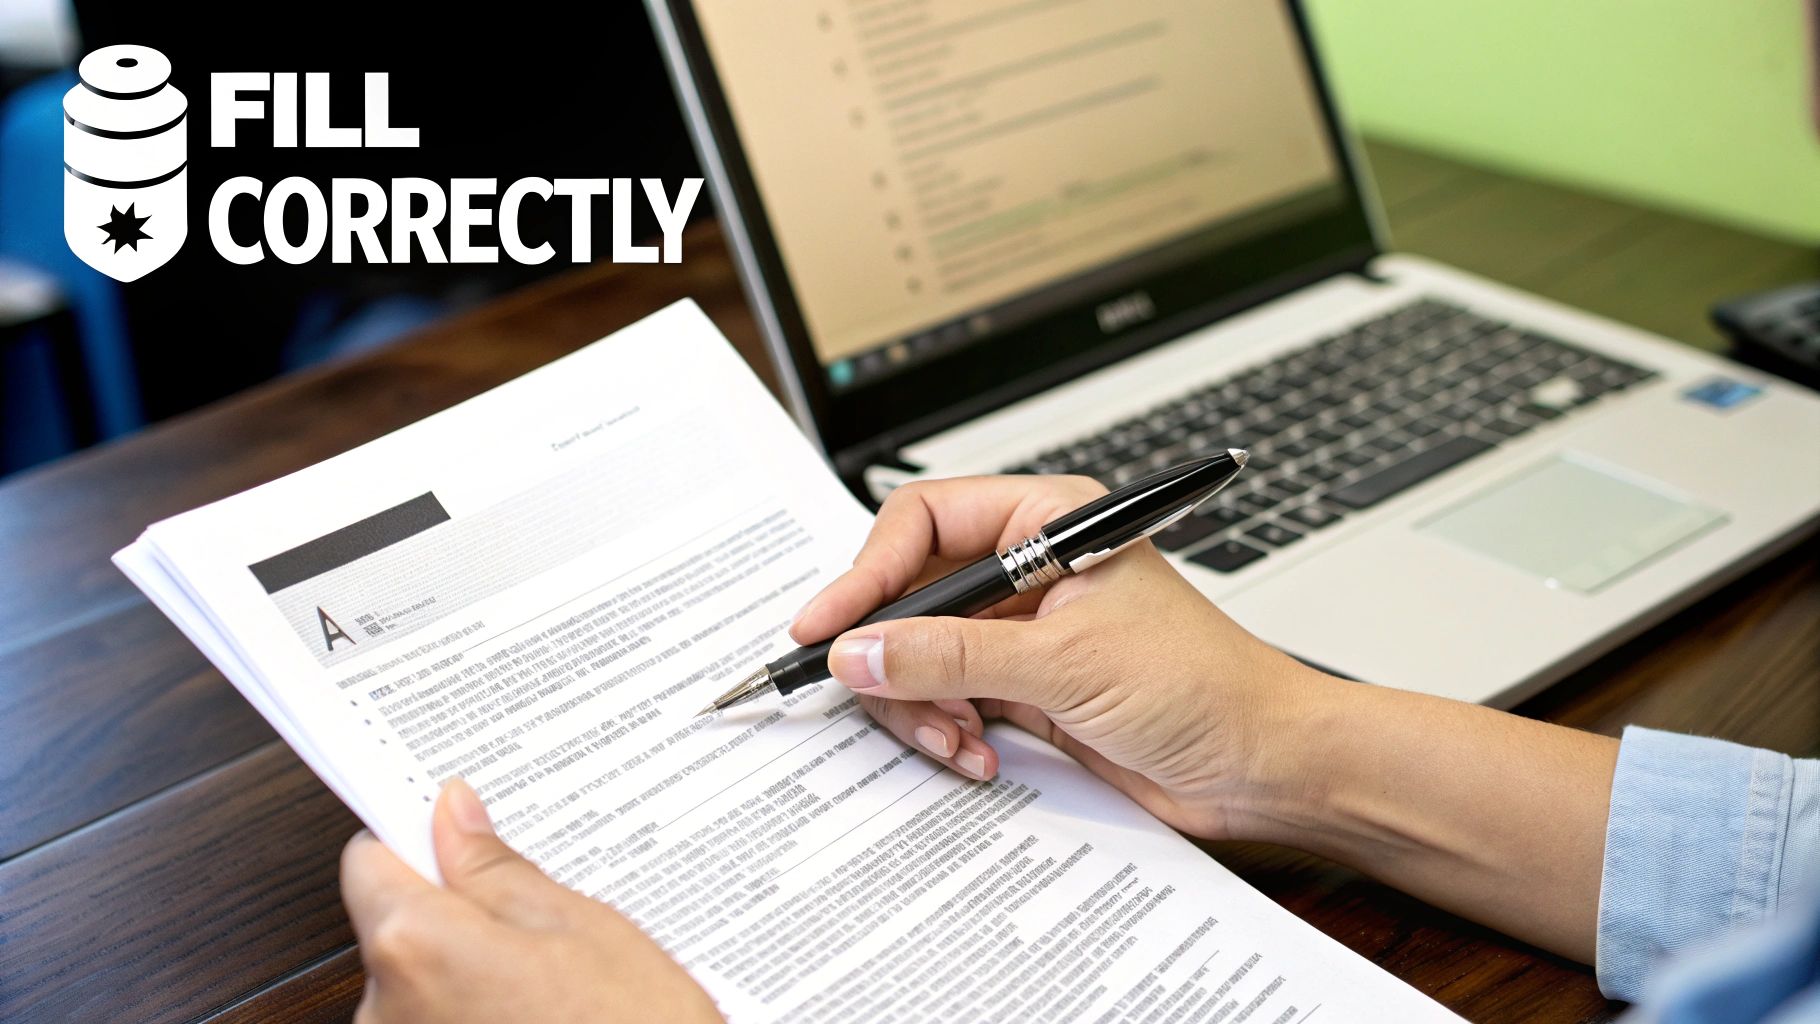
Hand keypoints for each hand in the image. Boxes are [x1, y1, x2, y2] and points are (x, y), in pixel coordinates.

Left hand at [340, 780, 721, 1023]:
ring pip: (422, 984)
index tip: (454, 834)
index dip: (417, 841)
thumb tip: (452, 814)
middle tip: (540, 925)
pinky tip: (540, 1021)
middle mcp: (383, 1012)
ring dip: (472, 975)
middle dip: (458, 915)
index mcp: (415, 947)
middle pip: (396, 928)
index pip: (369, 861)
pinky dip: (478, 1017)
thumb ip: (497, 869)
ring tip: (553, 991)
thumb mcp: (577, 925)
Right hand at [789, 474, 1332, 840]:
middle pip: (910, 593)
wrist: (1263, 765)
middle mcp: (1030, 568)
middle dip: (893, 653)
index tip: (826, 626)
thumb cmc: (1206, 686)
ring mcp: (1024, 631)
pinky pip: (949, 700)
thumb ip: (951, 656)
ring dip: (922, 704)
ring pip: (921, 654)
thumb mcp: (1064, 663)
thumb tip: (859, 651)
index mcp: (1048, 521)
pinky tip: (979, 755)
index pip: (923, 522)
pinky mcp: (1026, 688)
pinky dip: (948, 731)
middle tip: (873, 694)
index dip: (867, 572)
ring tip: (954, 738)